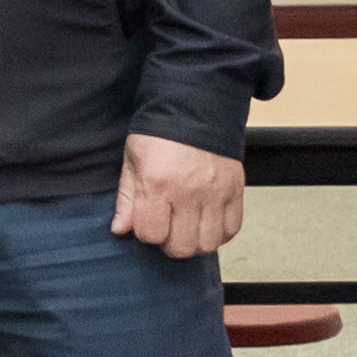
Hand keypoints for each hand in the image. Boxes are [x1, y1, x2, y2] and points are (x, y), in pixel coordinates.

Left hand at [113, 132, 243, 258]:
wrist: (195, 109)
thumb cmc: (159, 135)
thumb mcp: (132, 162)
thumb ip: (127, 199)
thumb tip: (120, 230)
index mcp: (158, 183)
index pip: (151, 234)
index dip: (146, 233)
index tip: (148, 221)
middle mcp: (189, 192)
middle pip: (181, 247)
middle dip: (169, 244)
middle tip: (167, 228)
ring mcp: (216, 192)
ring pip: (208, 244)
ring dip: (195, 241)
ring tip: (187, 226)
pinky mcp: (236, 190)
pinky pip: (231, 229)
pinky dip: (219, 233)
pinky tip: (207, 221)